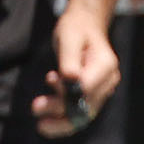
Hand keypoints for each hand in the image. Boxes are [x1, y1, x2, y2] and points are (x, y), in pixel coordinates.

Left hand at [36, 8, 119, 136]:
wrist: (85, 26)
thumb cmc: (76, 29)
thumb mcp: (69, 38)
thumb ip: (69, 59)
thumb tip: (70, 79)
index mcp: (106, 66)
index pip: (87, 89)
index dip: (66, 95)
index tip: (45, 89)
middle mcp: (108, 81)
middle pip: (87, 107)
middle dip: (60, 113)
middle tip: (35, 108)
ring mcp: (102, 89)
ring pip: (84, 114)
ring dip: (60, 118)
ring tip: (38, 113)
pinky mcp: (93, 93)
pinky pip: (80, 110)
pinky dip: (63, 113)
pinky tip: (48, 100)